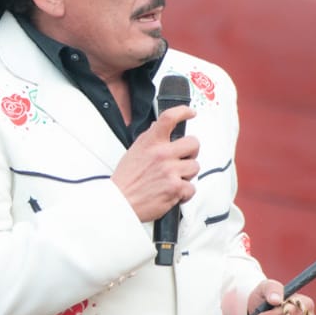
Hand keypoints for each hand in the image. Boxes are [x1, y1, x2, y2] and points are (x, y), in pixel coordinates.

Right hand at [111, 105, 198, 222]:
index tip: (190, 113)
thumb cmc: (126, 179)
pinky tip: (173, 192)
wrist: (120, 202)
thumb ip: (150, 138)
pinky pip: (191, 187)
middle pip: (193, 143)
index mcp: (150, 142)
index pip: (169, 117)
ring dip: (187, 174)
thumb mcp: (134, 151)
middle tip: (184, 158)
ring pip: (195, 167)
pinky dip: (184, 192)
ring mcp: (170, 171)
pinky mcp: (176, 188)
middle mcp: (162, 154)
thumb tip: (158, 126)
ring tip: (173, 179)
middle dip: (191, 152)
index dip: (183, 111)